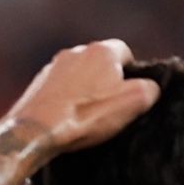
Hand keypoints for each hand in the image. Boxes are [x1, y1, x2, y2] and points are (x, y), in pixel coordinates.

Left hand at [5, 40, 160, 159]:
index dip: (130, 76)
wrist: (33, 133)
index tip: (127, 98)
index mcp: (102, 51)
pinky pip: (57, 91)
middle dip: (105, 84)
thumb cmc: (84, 117)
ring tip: (83, 118)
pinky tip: (64, 121)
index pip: (126, 54)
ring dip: (83, 94)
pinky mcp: (35, 86)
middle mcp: (75, 52)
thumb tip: (150, 89)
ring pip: (77, 78)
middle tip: (107, 110)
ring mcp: (52, 68)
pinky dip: (63, 103)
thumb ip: (149, 90)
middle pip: (99, 66)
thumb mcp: (132, 103)